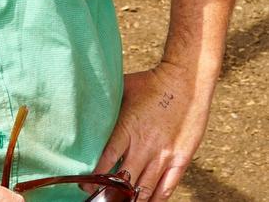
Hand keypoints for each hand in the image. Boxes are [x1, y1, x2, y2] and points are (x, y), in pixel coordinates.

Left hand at [89, 61, 213, 200]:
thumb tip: (88, 107)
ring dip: (131, 201)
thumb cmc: (152, 82)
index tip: (85, 184)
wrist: (185, 80)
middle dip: (109, 193)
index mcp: (127, 128)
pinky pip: (166, 188)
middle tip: (99, 198)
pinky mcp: (181, 160)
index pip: (106, 161)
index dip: (94, 177)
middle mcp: (145, 146)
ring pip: (144, 190)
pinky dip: (155, 199)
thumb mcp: (123, 89)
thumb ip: (109, 105)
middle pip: (124, 182)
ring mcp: (164, 155)